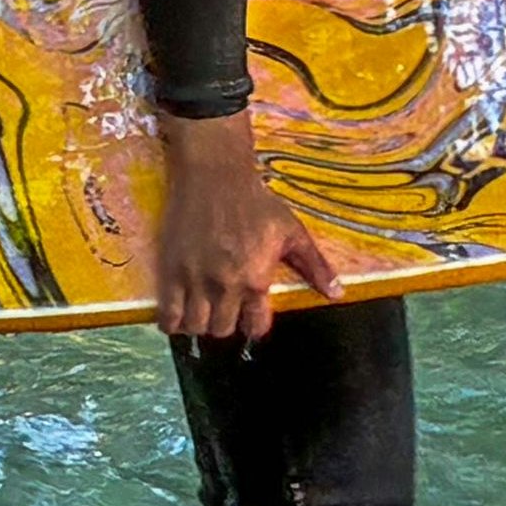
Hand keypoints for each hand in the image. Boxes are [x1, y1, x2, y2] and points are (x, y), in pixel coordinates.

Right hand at [151, 112, 343, 343]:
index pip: (255, 327)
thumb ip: (315, 266)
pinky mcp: (171, 270)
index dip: (253, 324)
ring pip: (196, 326)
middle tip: (224, 308)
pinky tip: (178, 317)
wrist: (213, 175)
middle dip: (226, 324)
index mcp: (256, 279)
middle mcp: (225, 285)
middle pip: (223, 329)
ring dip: (200, 324)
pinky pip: (168, 314)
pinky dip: (173, 323)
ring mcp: (195, 279)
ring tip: (202, 311)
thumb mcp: (292, 232)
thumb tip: (337, 294)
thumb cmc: (256, 203)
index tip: (248, 314)